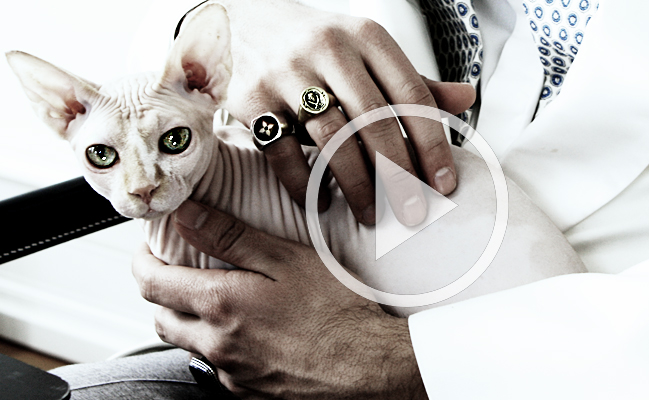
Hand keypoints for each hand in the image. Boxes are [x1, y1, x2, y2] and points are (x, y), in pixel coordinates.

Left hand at [133, 200, 427, 398]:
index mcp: (220, 305)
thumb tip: (188, 215)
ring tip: (219, 301)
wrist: (370, 367)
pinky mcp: (249, 394)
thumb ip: (231, 237)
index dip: (143, 260)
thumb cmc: (338, 312)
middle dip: (162, 291)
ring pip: (188, 345)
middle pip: (161, 318)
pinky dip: (220, 347)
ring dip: (190, 321)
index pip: (150, 283)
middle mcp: (217, 345)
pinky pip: (218, 368)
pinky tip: (250, 332)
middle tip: (182, 271)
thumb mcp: (288, 259)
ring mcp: (232, 374)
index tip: (152, 247)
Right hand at [211, 0, 474, 225]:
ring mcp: (286, 73)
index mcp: (368, 37)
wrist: (248, 20)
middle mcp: (328, 49)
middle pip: (374, 121)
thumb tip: (467, 100)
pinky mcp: (252, 98)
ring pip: (332, 139)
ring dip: (356, 185)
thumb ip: (413, 81)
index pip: (412, 96)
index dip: (433, 145)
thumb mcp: (370, 53)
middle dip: (398, 175)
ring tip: (371, 215)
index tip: (444, 186)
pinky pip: (283, 152)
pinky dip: (304, 185)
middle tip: (412, 213)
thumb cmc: (324, 47)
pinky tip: (322, 204)